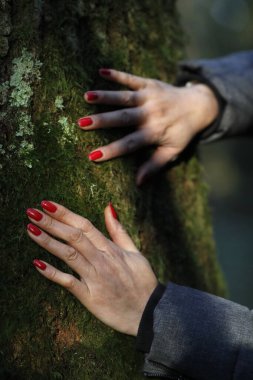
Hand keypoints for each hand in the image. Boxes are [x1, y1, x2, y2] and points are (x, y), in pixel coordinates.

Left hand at [26, 201, 157, 335]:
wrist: (149, 312)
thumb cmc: (142, 281)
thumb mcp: (134, 252)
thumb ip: (119, 231)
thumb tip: (108, 207)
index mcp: (111, 248)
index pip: (84, 225)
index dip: (65, 213)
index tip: (47, 203)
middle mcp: (101, 260)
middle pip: (73, 236)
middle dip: (51, 223)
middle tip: (32, 211)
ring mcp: (95, 278)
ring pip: (69, 255)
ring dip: (48, 241)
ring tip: (30, 229)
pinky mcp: (90, 297)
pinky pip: (69, 282)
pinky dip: (53, 273)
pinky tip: (37, 264)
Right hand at [78, 69, 218, 184]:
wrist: (198, 106)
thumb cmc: (182, 132)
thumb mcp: (172, 152)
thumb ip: (155, 165)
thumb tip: (138, 183)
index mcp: (154, 132)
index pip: (130, 143)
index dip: (112, 150)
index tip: (93, 156)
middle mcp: (151, 114)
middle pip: (124, 118)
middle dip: (103, 121)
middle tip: (82, 123)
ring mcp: (149, 97)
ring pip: (125, 97)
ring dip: (106, 96)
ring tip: (87, 96)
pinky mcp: (149, 84)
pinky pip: (132, 78)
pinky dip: (117, 74)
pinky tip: (100, 71)